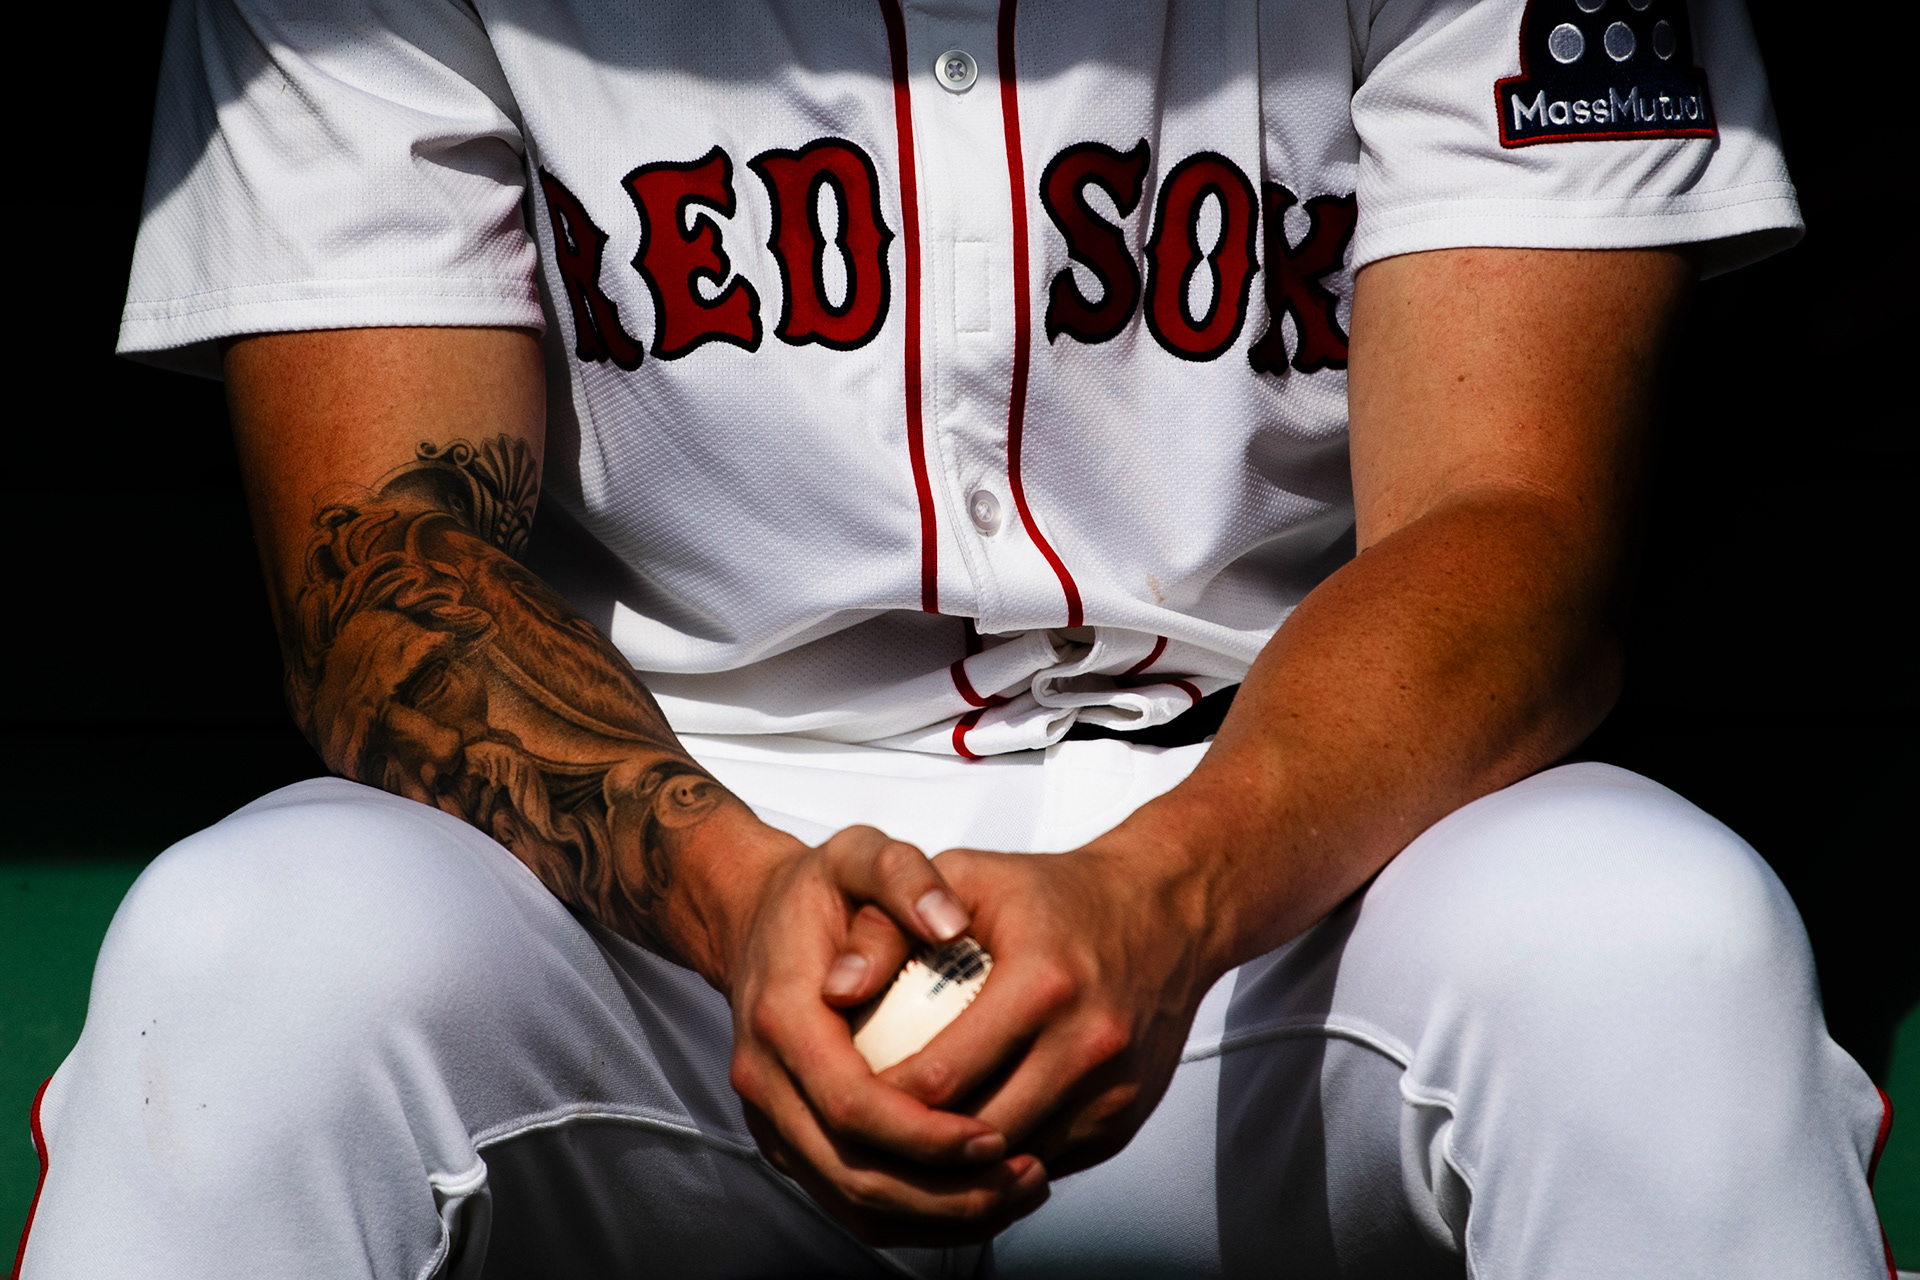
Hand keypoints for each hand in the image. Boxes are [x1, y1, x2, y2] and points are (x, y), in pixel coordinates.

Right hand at [723, 825, 1050, 1243]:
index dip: (924, 1133)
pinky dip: (914, 1214)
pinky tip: (978, 1199)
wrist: (752, 918)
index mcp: (782, 1019)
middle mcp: (766, 1081)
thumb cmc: (816, 890)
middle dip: (941, 1191)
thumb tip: (948, 920)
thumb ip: (903, 875)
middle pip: (851, 1172)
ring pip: (850, 1200)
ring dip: (935, 1215)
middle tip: (1024, 1175)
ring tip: (1016, 1192)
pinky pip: (849, 1199)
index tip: (994, 1133)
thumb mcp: (858, 854)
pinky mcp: (790, 1140)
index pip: (851, 1105)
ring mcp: (773, 1119)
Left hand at [849, 838, 1226, 1178]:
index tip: (844, 1098)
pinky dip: (1003, 1161)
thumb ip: (888, 925)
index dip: (882, 1101)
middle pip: (976, 1132)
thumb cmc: (1053, 895)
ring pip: (1013, 1160)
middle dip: (912, 1148)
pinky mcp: (1125, 1117)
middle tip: (863, 1139)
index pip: (942, 1076)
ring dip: (957, 1168)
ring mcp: (1113, 1088)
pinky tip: (964, 1144)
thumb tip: (831, 988)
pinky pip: (1049, 1161)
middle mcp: (1086, 1042)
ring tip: (904, 1152)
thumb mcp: (965, 878)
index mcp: (1042, 982)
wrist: (1164, 912)